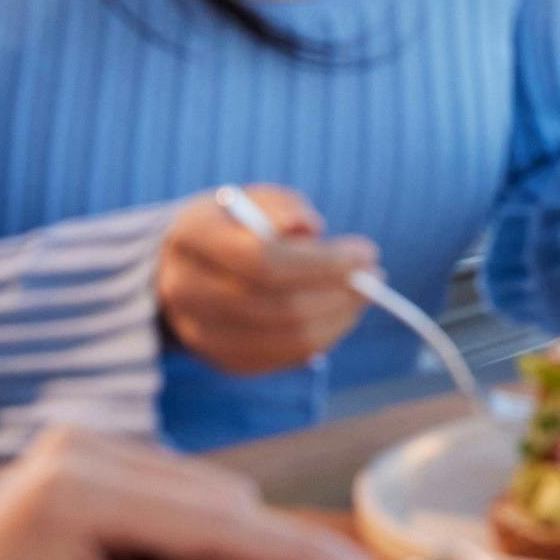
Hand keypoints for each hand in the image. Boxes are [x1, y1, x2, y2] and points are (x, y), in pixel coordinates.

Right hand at [156, 184, 376, 376]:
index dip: (321, 261)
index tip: (366, 252)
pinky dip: (318, 341)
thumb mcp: (256, 198)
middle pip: (274, 305)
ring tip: (361, 295)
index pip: (261, 258)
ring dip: (336, 320)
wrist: (188, 261)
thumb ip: (284, 208)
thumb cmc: (235, 222)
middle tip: (374, 277)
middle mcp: (185, 288)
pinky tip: (337, 317)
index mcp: (191, 235)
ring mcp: (198, 331)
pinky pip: (278, 360)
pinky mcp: (217, 359)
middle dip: (337, 293)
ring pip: (281, 339)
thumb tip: (310, 229)